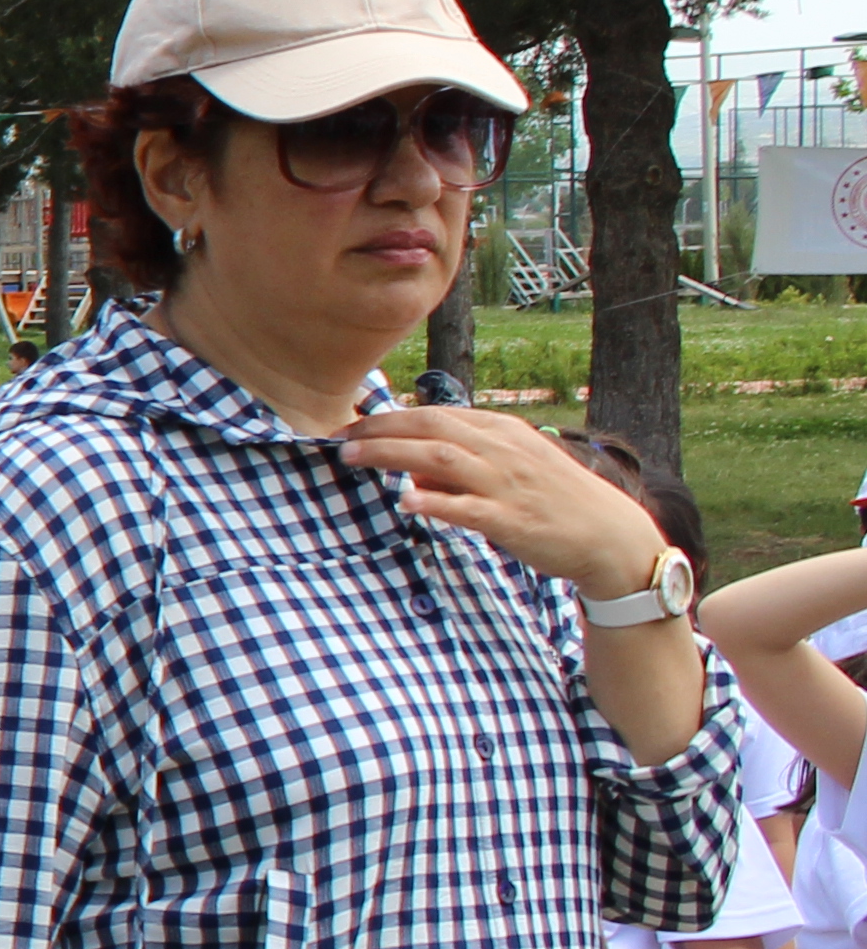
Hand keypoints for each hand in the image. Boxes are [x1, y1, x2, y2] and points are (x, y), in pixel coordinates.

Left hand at [335, 406, 675, 594]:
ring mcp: (508, 484)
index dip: (389, 418)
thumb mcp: (509, 469)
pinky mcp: (514, 520)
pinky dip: (436, 503)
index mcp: (501, 432)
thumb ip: (462, 467)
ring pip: (442, 459)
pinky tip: (407, 502)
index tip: (352, 426)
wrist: (610, 534)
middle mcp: (502, 451)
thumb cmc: (553, 500)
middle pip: (432, 428)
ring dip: (394, 455)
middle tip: (340, 439)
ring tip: (354, 459)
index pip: (436, 414)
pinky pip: (469, 508)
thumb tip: (413, 476)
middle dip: (381, 431)